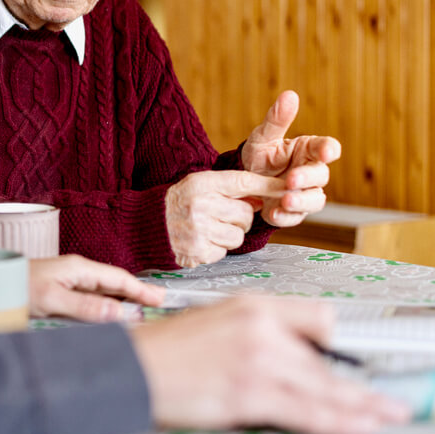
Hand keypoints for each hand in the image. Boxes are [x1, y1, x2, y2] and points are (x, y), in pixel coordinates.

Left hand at [27, 255, 166, 322]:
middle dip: (136, 292)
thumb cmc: (17, 287)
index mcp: (78, 268)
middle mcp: (76, 272)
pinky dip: (106, 303)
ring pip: (103, 289)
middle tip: (159, 303)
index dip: (140, 289)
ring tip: (141, 308)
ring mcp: (68, 281)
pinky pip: (91, 296)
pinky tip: (110, 312)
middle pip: (113, 282)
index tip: (160, 299)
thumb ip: (85, 306)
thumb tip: (119, 313)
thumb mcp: (53, 299)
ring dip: (122, 298)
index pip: (117, 278)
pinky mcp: (60, 291)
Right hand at [130, 296, 410, 433]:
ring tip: (388, 414)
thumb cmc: (166, 351)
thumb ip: (258, 334)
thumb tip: (296, 360)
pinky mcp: (250, 393)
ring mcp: (258, 360)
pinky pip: (308, 411)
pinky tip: (360, 425)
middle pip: (326, 360)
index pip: (319, 318)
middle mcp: (261, 327)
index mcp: (253, 305)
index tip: (367, 357)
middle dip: (360, 384)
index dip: (344, 343)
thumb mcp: (216, 322)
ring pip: (325, 387)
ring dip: (362, 405)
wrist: (131, 369)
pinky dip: (340, 421)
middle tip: (392, 398)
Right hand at [165, 170, 288, 267]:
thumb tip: (262, 198)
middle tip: (221, 216)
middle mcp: (201, 205)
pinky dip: (216, 249)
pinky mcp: (198, 251)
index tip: (289, 187)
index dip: (268, 186)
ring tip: (208, 229)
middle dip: (239, 218)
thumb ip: (229, 189)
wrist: (145, 226)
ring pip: (238, 236)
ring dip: (228, 235)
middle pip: (245, 214)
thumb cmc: (177, 203)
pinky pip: (224, 252)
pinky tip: (200, 241)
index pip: (243, 181)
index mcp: (202, 183)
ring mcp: (199, 230)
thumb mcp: (198, 186)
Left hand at [241, 90, 340, 226]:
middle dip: (307, 178)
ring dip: (301, 201)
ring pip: (314, 200)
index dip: (329, 149)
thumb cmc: (260, 155)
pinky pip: (295, 217)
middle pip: (321, 176)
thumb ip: (276, 119)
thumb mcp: (263, 137)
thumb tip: (289, 95)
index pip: (327, 147)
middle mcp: (310, 172)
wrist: (243, 181)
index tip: (327, 152)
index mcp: (308, 150)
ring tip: (285, 200)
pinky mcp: (293, 212)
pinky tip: (273, 213)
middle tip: (291, 179)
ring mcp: (304, 193)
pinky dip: (285, 217)